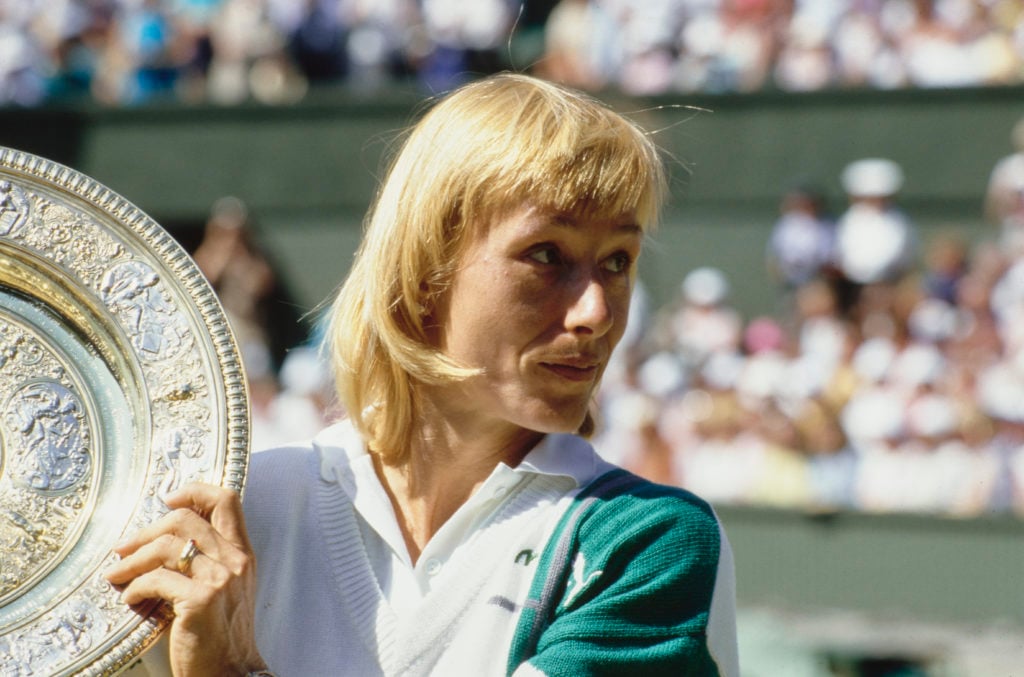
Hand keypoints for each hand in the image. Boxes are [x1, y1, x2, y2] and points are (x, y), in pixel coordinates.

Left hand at [105, 483, 265, 675]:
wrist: (230, 671)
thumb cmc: (220, 634)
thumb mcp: (225, 588)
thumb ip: (209, 559)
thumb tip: (163, 538)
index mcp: (243, 553)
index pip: (226, 499)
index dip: (194, 491)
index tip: (169, 500)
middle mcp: (236, 560)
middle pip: (185, 519)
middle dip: (145, 531)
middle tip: (122, 548)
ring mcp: (221, 579)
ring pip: (167, 546)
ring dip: (132, 560)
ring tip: (117, 575)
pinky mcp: (202, 599)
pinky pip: (157, 579)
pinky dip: (136, 588)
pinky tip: (131, 599)